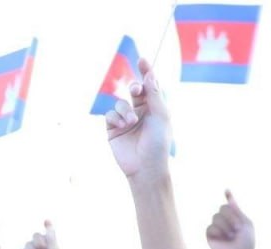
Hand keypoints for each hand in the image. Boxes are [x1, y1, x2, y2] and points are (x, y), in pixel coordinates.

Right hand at [105, 58, 171, 182]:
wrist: (145, 166)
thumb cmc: (158, 142)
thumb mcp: (161, 115)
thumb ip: (154, 95)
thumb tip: (149, 75)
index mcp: (154, 108)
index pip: (149, 86)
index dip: (145, 72)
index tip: (142, 59)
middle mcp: (139, 112)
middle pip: (132, 91)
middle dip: (134, 89)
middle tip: (135, 91)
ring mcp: (125, 121)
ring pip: (119, 104)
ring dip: (125, 111)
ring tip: (131, 122)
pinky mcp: (112, 130)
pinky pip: (109, 115)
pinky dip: (115, 118)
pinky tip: (122, 126)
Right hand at [205, 190, 254, 248]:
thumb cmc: (246, 242)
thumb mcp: (245, 224)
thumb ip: (237, 211)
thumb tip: (229, 198)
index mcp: (236, 217)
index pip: (230, 204)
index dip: (229, 197)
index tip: (227, 190)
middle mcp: (226, 221)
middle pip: (222, 208)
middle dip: (231, 217)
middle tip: (238, 228)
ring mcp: (217, 227)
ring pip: (216, 217)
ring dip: (225, 226)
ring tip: (231, 236)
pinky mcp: (209, 235)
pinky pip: (210, 227)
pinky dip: (218, 232)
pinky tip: (222, 238)